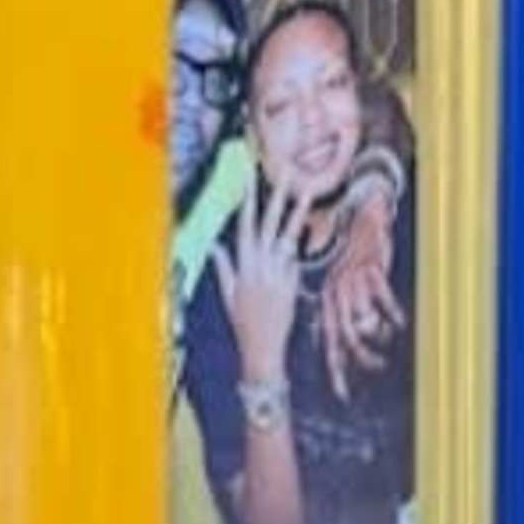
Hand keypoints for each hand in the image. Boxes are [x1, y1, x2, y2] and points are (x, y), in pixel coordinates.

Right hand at [215, 175, 305, 390]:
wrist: (263, 349)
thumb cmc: (244, 323)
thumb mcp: (229, 294)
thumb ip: (224, 267)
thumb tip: (215, 245)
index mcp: (242, 265)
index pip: (245, 224)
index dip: (247, 199)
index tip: (250, 177)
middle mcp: (260, 265)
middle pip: (269, 224)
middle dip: (276, 197)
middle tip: (286, 174)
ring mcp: (279, 273)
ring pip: (289, 236)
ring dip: (297, 213)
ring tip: (307, 191)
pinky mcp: (293, 282)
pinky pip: (296, 258)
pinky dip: (298, 245)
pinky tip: (305, 231)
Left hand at [318, 175, 402, 393]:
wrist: (363, 218)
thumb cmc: (356, 258)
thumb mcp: (344, 285)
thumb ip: (346, 313)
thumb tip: (349, 345)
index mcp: (327, 302)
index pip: (329, 343)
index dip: (336, 370)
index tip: (343, 395)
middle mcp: (336, 295)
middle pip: (344, 339)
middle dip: (357, 361)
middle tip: (374, 371)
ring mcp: (352, 283)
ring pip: (363, 322)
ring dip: (378, 337)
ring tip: (387, 345)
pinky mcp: (369, 271)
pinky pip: (382, 301)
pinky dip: (392, 314)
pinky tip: (400, 323)